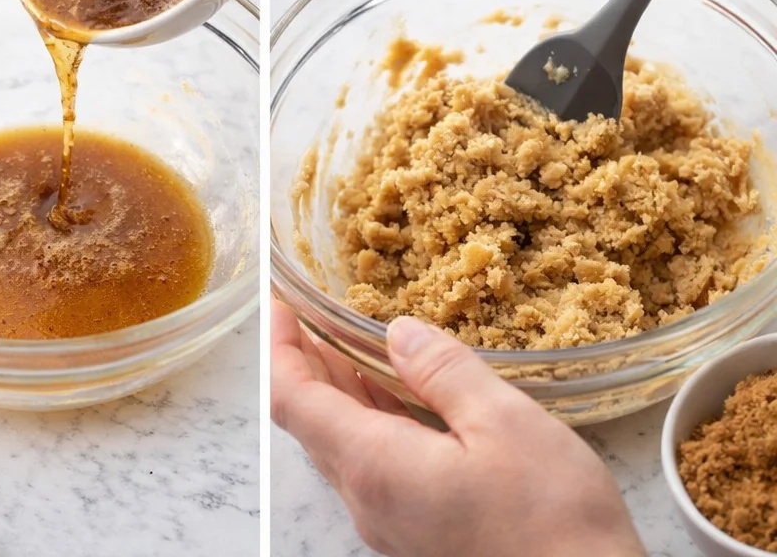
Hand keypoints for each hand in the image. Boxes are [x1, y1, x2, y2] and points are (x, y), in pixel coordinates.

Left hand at [271, 301, 645, 556]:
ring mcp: (392, 522)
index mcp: (376, 466)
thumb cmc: (552, 519)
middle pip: (314, 421)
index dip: (280, 346)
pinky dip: (373, 417)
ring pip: (345, 443)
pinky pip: (376, 464)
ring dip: (341, 388)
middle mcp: (370, 500)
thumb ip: (443, 371)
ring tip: (353, 337)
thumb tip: (398, 333)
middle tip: (315, 308)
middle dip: (308, 360)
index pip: (293, 400)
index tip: (282, 301)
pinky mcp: (420, 532)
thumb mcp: (503, 421)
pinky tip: (401, 391)